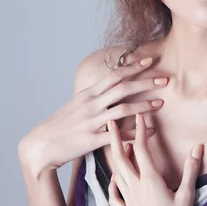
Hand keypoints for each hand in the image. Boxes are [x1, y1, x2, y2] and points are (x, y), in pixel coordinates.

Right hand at [18, 55, 167, 177]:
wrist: (41, 145)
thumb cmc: (61, 125)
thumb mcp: (76, 105)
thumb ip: (94, 97)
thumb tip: (109, 88)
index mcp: (88, 94)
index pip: (114, 75)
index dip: (133, 66)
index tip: (149, 60)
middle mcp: (91, 105)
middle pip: (123, 88)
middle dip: (145, 82)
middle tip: (165, 80)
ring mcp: (92, 122)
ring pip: (123, 110)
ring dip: (145, 105)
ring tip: (161, 103)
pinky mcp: (92, 140)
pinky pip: (119, 135)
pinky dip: (137, 133)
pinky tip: (151, 131)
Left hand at [107, 112, 203, 205]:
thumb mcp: (187, 196)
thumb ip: (191, 170)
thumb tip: (197, 147)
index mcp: (150, 181)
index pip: (142, 150)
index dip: (140, 131)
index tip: (140, 115)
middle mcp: (135, 188)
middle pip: (120, 158)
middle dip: (114, 138)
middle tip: (109, 122)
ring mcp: (128, 201)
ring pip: (116, 174)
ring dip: (114, 158)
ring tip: (113, 146)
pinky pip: (114, 196)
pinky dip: (113, 184)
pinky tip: (115, 180)